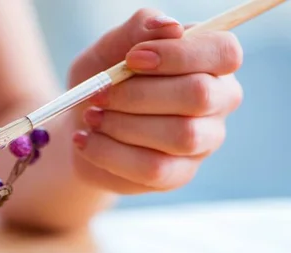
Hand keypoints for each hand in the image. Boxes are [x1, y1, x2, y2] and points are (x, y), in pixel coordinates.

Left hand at [67, 9, 242, 193]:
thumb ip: (137, 29)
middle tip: (98, 94)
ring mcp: (203, 142)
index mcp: (210, 61)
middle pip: (199, 95)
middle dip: (139, 94)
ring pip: (180, 136)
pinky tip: (85, 140)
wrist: (81, 125)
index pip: (223, 52)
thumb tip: (168, 26)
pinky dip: (109, 153)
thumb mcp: (109, 49)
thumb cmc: (104, 80)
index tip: (132, 59)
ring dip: (123, 125)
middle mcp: (218, 101)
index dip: (179, 55)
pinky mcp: (179, 174)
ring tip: (90, 117)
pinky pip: (153, 169)